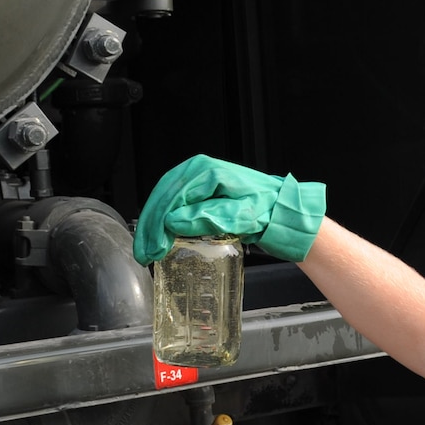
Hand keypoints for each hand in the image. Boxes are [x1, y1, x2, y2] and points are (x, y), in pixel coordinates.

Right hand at [133, 155, 325, 264]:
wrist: (280, 209)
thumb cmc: (265, 210)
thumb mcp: (239, 216)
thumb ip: (207, 218)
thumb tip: (174, 223)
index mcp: (205, 172)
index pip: (170, 199)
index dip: (157, 226)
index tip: (153, 249)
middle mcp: (197, 171)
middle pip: (161, 198)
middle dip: (149, 228)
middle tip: (144, 253)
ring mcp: (196, 178)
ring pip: (163, 200)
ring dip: (152, 225)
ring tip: (147, 250)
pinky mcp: (197, 190)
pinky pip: (172, 202)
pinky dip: (162, 220)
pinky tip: (160, 237)